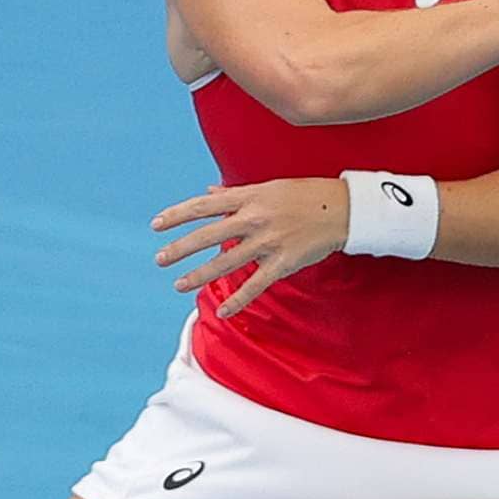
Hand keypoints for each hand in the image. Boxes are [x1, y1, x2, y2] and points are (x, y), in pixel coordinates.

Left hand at [151, 178, 347, 317]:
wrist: (342, 208)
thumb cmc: (304, 194)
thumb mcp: (268, 187)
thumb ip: (235, 193)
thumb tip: (208, 191)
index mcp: (249, 197)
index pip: (204, 205)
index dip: (178, 215)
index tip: (156, 225)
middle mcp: (254, 218)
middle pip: (208, 235)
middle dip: (180, 248)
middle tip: (159, 260)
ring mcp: (268, 242)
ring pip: (226, 262)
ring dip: (200, 275)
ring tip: (179, 285)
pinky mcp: (283, 262)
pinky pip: (256, 285)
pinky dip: (238, 300)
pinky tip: (222, 311)